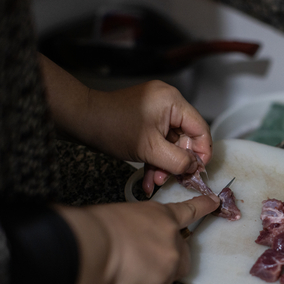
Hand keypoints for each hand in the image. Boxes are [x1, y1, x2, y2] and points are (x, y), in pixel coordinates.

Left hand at [40, 55, 212, 195]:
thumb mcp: (149, 149)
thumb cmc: (113, 128)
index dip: (203, 151)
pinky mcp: (147, 118)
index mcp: (173, 101)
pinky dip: (155, 157)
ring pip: (171, 142)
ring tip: (156, 181)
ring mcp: (156, 110)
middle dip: (178, 161)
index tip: (199, 170)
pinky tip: (149, 177)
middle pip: (185, 137)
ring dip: (165, 163)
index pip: (200, 128)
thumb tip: (195, 167)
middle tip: (173, 179)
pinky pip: (159, 140)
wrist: (81, 120)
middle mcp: (168, 101)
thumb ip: (177, 160)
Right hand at [56, 194, 219, 283]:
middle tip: (146, 261)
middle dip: (170, 262)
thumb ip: (146, 228)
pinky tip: (119, 281)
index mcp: (165, 219)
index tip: (214, 202)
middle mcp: (173, 245)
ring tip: (125, 271)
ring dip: (150, 280)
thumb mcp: (129, 214)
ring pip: (164, 281)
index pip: (190, 211)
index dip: (203, 207)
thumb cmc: (103, 226)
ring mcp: (166, 269)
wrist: (93, 246)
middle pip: (183, 260)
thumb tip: (142, 240)